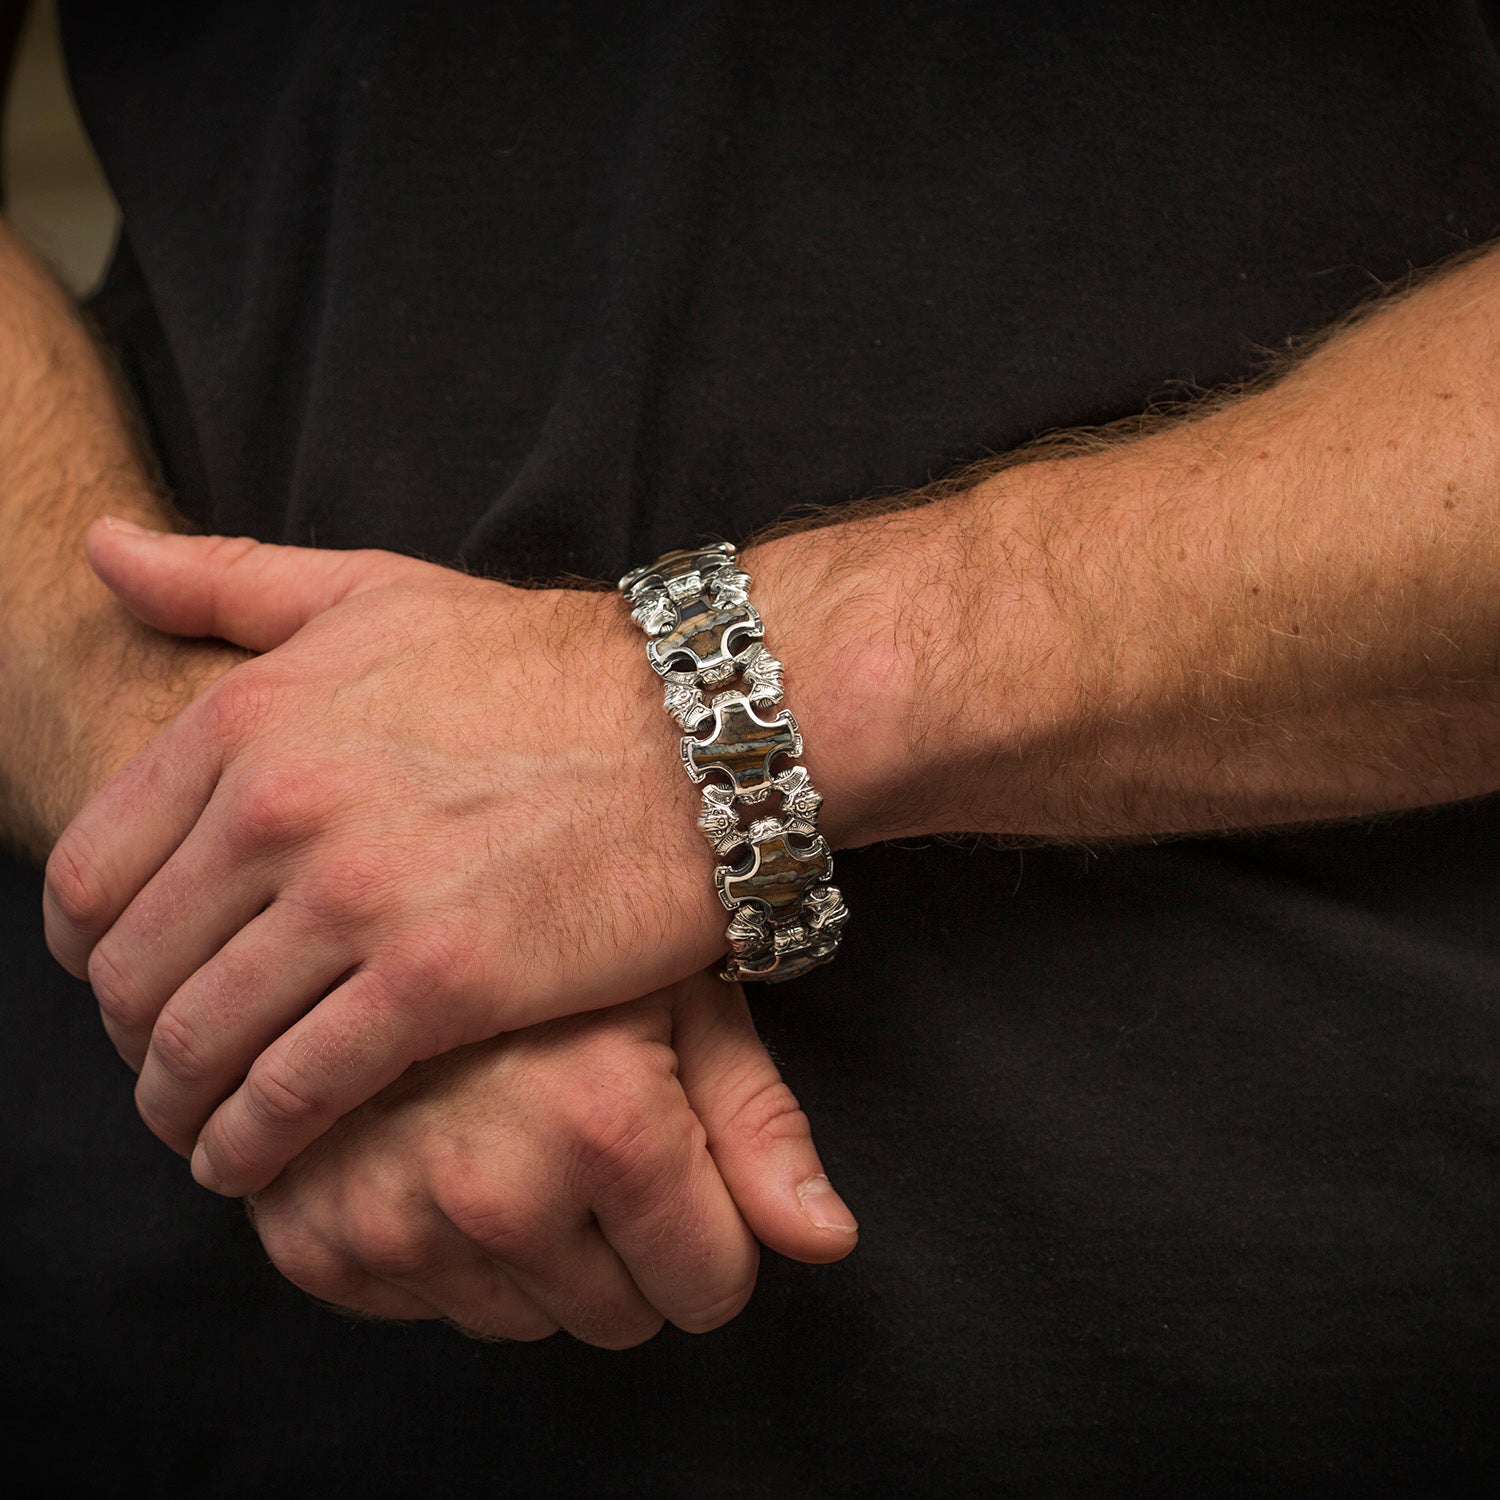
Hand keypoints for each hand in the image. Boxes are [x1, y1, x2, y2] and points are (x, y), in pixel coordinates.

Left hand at [44, 522, 727, 1195]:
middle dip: (133, 1037)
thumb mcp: (380, 592)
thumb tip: (103, 548)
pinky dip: (256, 1142)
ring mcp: (357, 895)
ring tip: (203, 1131)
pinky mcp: (438, 980)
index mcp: (251, 714)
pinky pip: (297, 1091)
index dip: (88, 949)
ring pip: (199, 1041)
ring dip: (182, 1105)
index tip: (127, 980)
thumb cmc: (547, 666)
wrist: (699, 729)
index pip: (92, 870)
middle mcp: (281, 804)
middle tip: (170, 1066)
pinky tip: (257, 1159)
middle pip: (131, 970)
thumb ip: (230, 579)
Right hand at [248, 969, 858, 1346]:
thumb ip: (759, 1125)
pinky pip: (418, 1310)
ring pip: (518, 1323)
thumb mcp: (686, 1000)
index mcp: (605, 1124)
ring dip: (533, 1255)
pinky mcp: (313, 1233)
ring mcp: (390, 1215)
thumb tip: (828, 1241)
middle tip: (591, 1138)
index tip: (682, 1170)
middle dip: (627, 1249)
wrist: (398, 882)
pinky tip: (442, 1153)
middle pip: (618, 1318)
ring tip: (515, 1132)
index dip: (713, 1236)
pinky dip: (441, 1254)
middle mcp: (492, 1186)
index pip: (711, 1286)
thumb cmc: (575, 935)